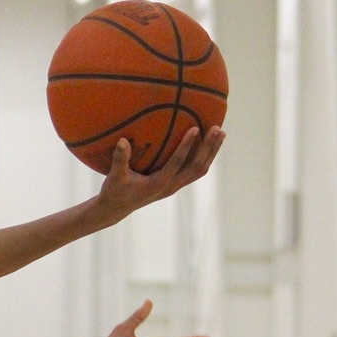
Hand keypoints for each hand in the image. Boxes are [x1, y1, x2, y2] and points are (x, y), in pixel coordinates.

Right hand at [97, 126, 224, 218]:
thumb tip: (122, 140)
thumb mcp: (115, 176)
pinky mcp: (174, 184)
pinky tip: (207, 144)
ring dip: (211, 152)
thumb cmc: (115, 191)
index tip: (195, 128)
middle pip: (197, 167)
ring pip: (199, 169)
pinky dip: (204, 157)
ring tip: (221, 133)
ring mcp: (175, 186)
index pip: (177, 163)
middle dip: (209, 147)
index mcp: (159, 183)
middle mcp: (171, 186)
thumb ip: (120, 159)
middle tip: (217, 128)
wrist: (117, 208)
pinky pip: (194, 171)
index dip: (187, 146)